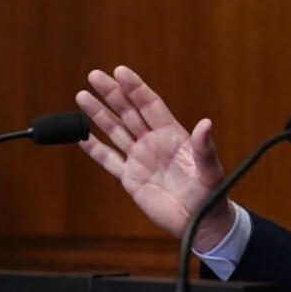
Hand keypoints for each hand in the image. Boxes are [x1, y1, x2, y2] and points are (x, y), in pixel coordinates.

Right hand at [75, 66, 233, 250]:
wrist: (199, 221)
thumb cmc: (210, 193)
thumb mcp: (210, 169)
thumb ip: (204, 147)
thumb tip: (206, 123)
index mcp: (173, 134)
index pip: (150, 105)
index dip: (135, 88)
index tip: (120, 71)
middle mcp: (154, 142)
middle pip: (128, 112)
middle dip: (112, 93)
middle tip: (94, 75)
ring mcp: (140, 158)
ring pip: (115, 131)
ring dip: (98, 114)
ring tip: (81, 96)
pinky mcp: (130, 178)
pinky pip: (108, 159)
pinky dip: (93, 148)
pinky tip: (79, 135)